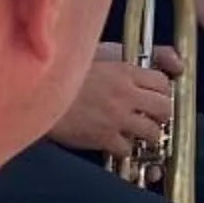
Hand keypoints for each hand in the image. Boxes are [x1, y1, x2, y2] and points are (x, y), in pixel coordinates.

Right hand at [49, 40, 171, 161]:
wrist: (39, 93)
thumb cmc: (65, 72)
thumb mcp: (98, 53)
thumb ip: (125, 55)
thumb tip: (160, 59)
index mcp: (124, 71)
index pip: (163, 82)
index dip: (164, 91)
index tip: (157, 96)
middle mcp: (125, 94)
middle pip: (165, 108)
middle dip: (163, 114)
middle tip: (154, 117)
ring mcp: (116, 117)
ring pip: (152, 133)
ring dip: (148, 135)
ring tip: (140, 133)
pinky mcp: (102, 137)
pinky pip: (127, 149)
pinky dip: (125, 148)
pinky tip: (117, 142)